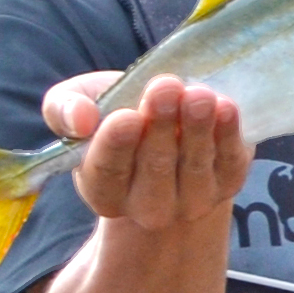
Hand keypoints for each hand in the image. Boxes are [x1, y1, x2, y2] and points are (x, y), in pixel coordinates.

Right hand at [49, 69, 249, 233]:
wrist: (168, 124)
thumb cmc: (115, 115)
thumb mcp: (81, 104)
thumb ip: (64, 109)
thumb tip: (80, 119)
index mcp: (103, 190)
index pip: (108, 170)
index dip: (117, 143)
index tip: (127, 116)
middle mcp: (147, 207)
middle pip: (155, 166)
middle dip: (161, 124)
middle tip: (166, 86)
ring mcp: (192, 200)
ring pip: (195, 166)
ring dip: (197, 128)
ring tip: (198, 95)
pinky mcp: (227, 184)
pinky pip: (230, 163)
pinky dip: (229, 134)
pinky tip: (225, 108)